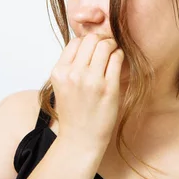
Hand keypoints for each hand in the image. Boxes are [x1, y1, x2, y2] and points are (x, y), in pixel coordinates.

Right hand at [50, 34, 124, 149]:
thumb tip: (87, 43)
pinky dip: (119, 56)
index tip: (94, 49)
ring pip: (105, 45)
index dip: (87, 42)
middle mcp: (73, 74)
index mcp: (59, 72)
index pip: (75, 41)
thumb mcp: (62, 85)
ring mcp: (91, 81)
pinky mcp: (108, 88)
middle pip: (91, 39)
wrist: (80, 139)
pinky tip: (118, 62)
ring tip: (113, 53)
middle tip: (107, 47)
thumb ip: (71, 65)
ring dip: (112, 46)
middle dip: (101, 40)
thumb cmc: (74, 112)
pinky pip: (117, 59)